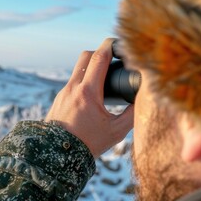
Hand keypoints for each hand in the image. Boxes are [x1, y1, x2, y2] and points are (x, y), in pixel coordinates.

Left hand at [45, 38, 133, 157]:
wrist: (57, 157)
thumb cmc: (88, 145)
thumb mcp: (115, 132)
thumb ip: (132, 115)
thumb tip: (143, 101)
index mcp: (88, 93)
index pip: (99, 58)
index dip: (110, 46)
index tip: (120, 43)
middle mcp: (72, 88)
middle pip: (85, 56)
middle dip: (100, 53)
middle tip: (113, 60)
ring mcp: (63, 93)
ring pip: (77, 69)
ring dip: (91, 67)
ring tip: (104, 77)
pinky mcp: (58, 99)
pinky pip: (72, 82)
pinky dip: (83, 80)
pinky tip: (92, 92)